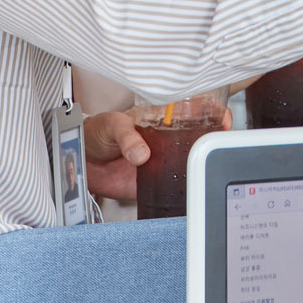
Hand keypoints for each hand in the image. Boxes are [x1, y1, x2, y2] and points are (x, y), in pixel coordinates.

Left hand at [83, 104, 232, 202]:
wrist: (80, 159)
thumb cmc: (96, 132)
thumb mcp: (112, 125)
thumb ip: (127, 137)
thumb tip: (141, 153)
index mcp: (159, 120)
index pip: (191, 113)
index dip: (211, 114)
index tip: (221, 118)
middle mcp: (165, 141)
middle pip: (197, 140)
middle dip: (213, 141)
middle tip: (220, 144)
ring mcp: (161, 162)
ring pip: (189, 164)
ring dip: (200, 166)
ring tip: (208, 167)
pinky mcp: (153, 183)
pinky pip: (173, 186)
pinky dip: (182, 189)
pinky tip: (188, 188)